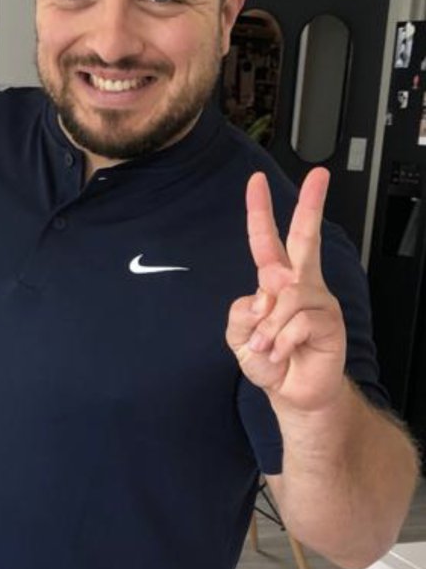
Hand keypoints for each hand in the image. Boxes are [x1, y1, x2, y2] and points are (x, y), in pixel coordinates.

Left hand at [226, 168, 346, 414]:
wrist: (292, 393)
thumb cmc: (268, 359)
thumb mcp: (239, 336)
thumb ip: (241, 312)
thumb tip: (266, 294)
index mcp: (275, 280)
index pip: (266, 239)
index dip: (259, 210)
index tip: (256, 181)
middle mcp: (300, 283)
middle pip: (305, 236)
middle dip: (311, 204)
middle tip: (319, 175)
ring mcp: (318, 299)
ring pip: (286, 296)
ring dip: (268, 329)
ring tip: (268, 347)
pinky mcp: (329, 321)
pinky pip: (297, 322)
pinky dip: (282, 341)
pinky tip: (284, 353)